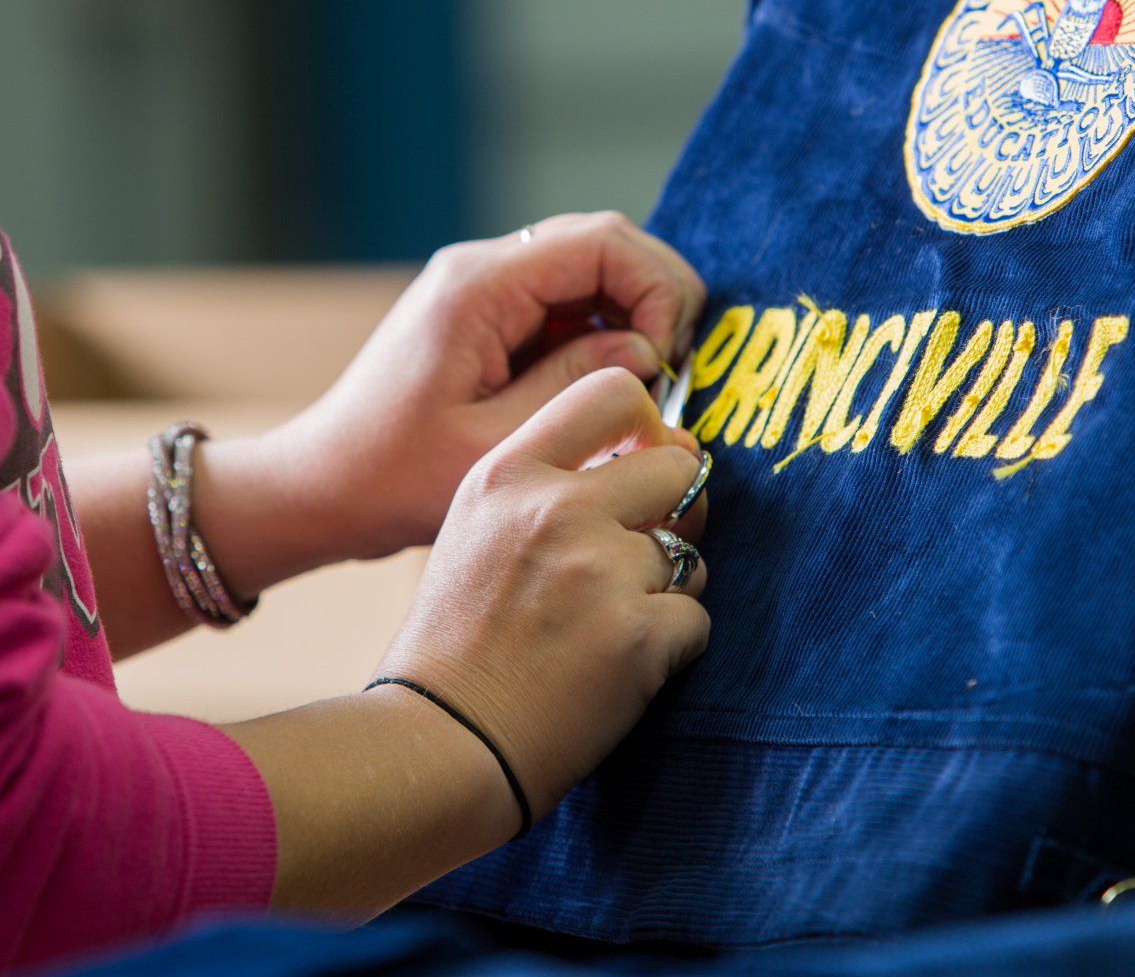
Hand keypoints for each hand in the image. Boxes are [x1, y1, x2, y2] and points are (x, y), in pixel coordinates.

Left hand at [200, 212, 705, 592]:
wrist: (322, 489)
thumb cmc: (393, 478)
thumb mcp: (496, 445)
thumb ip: (576, 387)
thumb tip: (645, 352)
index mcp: (480, 286)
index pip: (605, 242)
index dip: (657, 291)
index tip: (666, 363)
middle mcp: (481, 269)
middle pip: (604, 243)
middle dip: (654, 300)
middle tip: (668, 375)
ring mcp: (482, 290)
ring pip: (590, 271)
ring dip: (629, 320)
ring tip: (639, 389)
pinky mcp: (486, 317)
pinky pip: (563, 303)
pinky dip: (599, 336)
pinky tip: (603, 391)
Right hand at [372, 367, 710, 821]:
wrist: (439, 741)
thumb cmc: (456, 641)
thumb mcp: (479, 529)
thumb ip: (551, 485)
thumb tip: (660, 450)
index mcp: (510, 474)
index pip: (615, 394)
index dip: (647, 426)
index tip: (642, 462)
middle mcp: (557, 509)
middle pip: (678, 467)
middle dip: (675, 513)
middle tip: (638, 559)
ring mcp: (601, 572)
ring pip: (692, 553)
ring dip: (668, 590)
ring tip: (606, 626)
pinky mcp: (638, 637)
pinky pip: (696, 619)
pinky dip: (670, 647)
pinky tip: (617, 668)